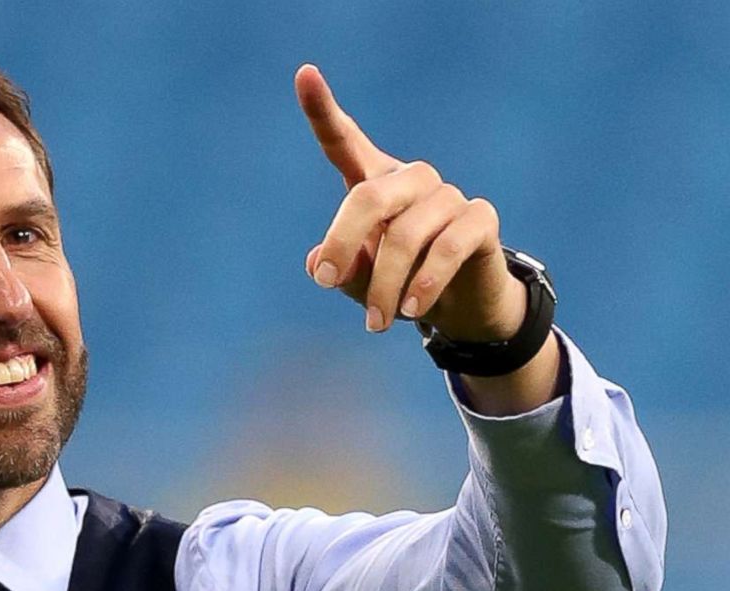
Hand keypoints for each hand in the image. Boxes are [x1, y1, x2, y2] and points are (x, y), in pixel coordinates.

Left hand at [295, 64, 524, 340]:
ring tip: (375, 322)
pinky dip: (424, 283)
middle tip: (326, 283)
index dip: (322, 109)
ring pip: (406, 234)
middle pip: (368, 197)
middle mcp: (409, 180)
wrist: (457, 308)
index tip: (304, 73)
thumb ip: (336, 268)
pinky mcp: (480, 219)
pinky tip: (411, 310)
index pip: (343, 140)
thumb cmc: (395, 283)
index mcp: (371, 182)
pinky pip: (448, 247)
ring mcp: (447, 196)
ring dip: (384, 284)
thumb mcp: (356, 281)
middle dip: (342, 244)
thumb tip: (318, 262)